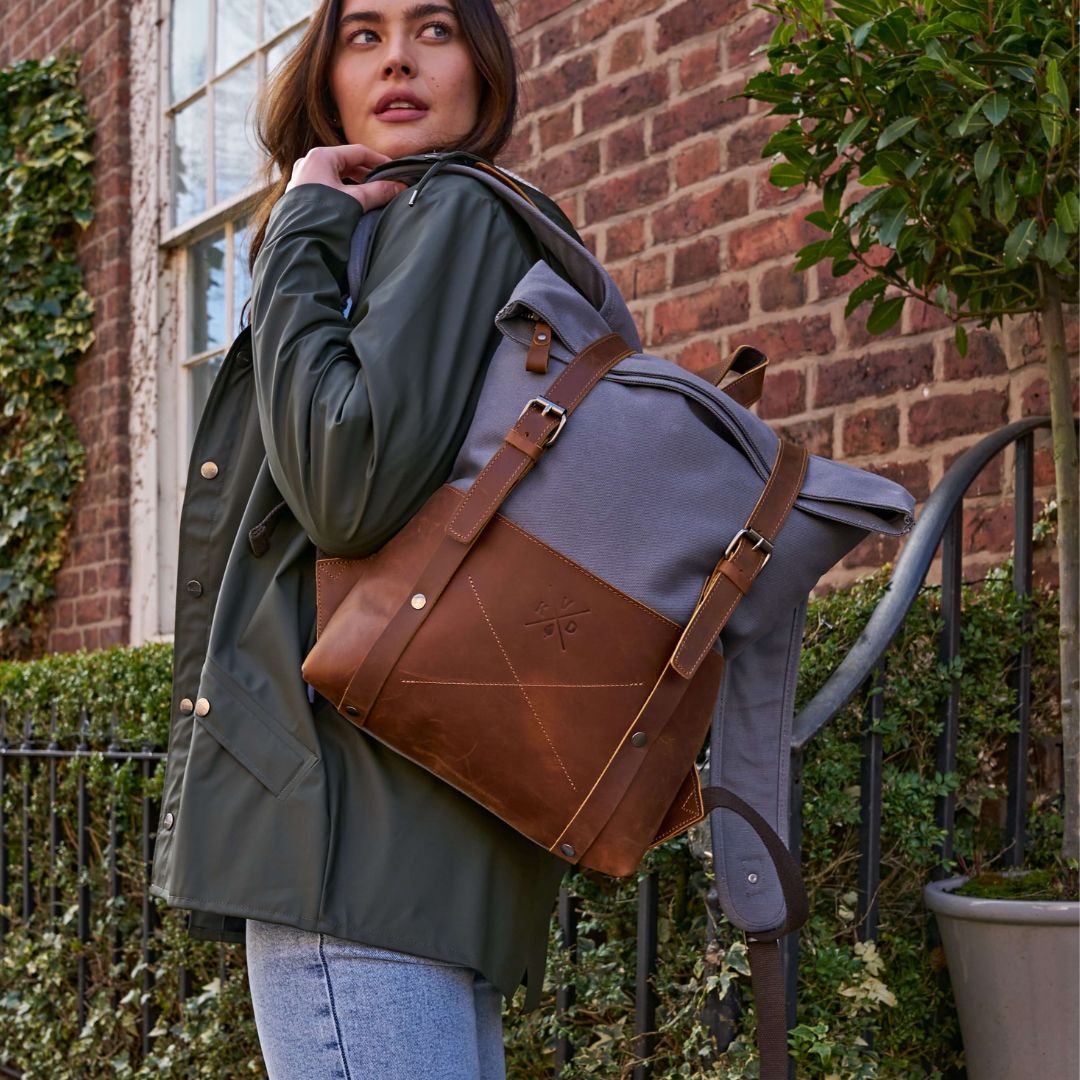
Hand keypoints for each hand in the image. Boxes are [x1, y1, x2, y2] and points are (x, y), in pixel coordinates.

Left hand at [286, 144, 406, 210]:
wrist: (299, 242)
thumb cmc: (324, 216)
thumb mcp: (356, 200)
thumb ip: (379, 191)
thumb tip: (399, 187)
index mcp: (321, 156)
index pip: (357, 152)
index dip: (379, 160)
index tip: (394, 170)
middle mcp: (309, 163)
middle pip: (346, 162)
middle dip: (368, 173)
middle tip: (385, 183)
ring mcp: (302, 178)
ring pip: (336, 175)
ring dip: (356, 183)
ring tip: (372, 194)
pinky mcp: (301, 194)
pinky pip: (326, 186)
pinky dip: (343, 190)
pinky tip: (353, 202)